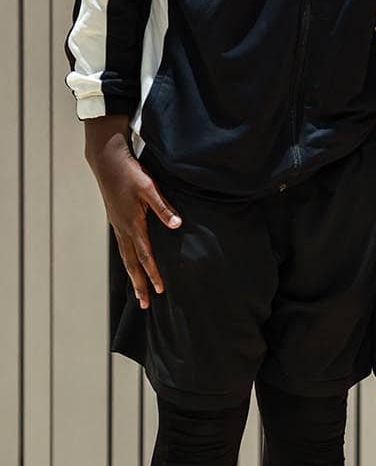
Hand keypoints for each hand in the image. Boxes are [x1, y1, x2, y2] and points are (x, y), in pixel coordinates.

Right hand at [84, 117, 180, 308]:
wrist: (107, 160)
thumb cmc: (130, 172)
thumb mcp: (149, 187)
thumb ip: (163, 207)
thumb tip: (178, 225)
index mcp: (133, 224)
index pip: (146, 255)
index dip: (154, 273)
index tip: (161, 290)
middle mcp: (123, 229)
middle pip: (132, 263)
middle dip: (140, 284)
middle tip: (146, 304)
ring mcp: (118, 225)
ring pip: (126, 257)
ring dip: (133, 275)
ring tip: (138, 292)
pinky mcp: (117, 220)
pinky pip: (124, 247)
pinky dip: (129, 260)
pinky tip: (133, 263)